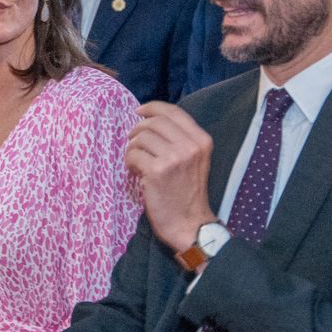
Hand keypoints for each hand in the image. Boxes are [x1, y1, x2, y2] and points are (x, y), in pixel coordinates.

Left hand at [127, 102, 217, 254]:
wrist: (189, 223)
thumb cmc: (187, 193)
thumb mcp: (194, 160)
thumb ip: (180, 140)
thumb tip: (150, 121)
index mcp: (202, 140)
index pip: (173, 112)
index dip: (152, 108)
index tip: (138, 112)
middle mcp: (191, 146)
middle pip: (154, 122)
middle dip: (137, 130)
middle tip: (133, 144)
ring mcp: (174, 158)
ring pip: (141, 138)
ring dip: (132, 149)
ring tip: (136, 163)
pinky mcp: (157, 171)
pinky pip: (133, 155)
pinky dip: (129, 163)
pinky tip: (136, 173)